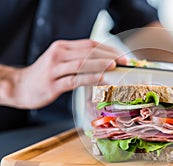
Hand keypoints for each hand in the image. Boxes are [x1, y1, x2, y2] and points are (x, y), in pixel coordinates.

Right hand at [1, 39, 126, 108]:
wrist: (20, 86)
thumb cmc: (45, 75)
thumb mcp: (60, 61)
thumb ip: (79, 60)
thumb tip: (104, 63)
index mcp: (62, 47)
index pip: (90, 44)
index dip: (108, 49)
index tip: (122, 55)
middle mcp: (59, 54)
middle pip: (89, 52)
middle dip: (109, 56)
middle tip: (124, 61)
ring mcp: (55, 69)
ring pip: (82, 64)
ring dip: (101, 64)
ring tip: (116, 66)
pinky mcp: (53, 84)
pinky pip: (75, 80)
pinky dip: (90, 78)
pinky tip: (101, 79)